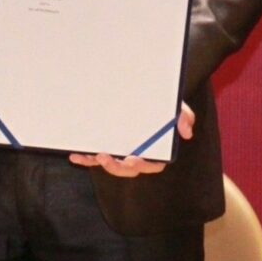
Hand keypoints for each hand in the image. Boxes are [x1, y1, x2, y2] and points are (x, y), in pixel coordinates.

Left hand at [69, 102, 193, 176]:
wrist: (141, 92)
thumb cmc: (161, 104)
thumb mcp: (175, 106)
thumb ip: (183, 116)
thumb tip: (186, 133)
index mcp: (155, 150)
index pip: (152, 165)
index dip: (142, 165)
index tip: (133, 159)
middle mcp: (137, 154)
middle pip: (128, 168)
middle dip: (116, 167)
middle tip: (106, 157)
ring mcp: (120, 152)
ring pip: (110, 164)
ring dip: (99, 163)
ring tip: (92, 155)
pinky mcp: (105, 148)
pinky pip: (94, 157)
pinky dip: (85, 158)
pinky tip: (74, 155)